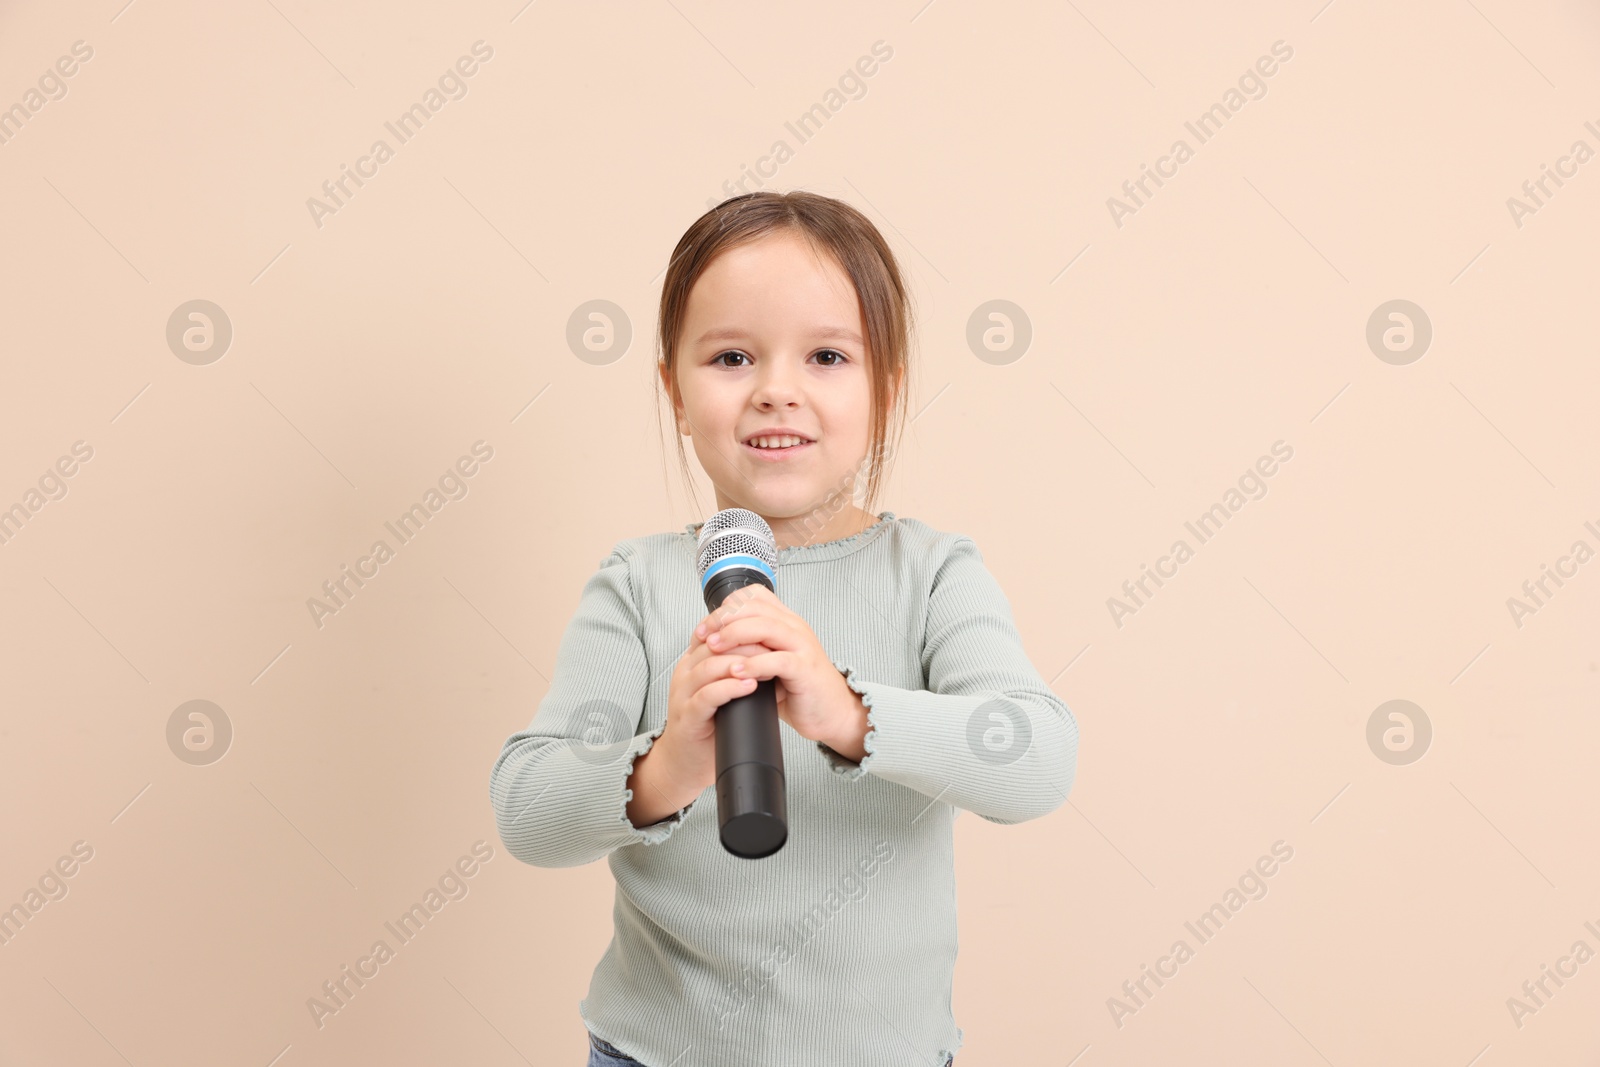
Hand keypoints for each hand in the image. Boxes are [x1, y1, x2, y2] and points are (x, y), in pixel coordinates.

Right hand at [653, 623, 763, 796]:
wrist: (686, 764)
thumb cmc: (709, 726)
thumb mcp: (722, 690)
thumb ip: (737, 671)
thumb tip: (773, 656)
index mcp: (693, 663)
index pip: (713, 631)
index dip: (739, 627)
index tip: (767, 627)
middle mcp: (685, 674)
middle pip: (712, 644)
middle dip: (743, 641)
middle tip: (771, 643)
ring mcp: (683, 695)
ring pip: (708, 667)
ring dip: (739, 662)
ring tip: (764, 662)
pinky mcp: (687, 717)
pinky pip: (706, 696)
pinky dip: (729, 688)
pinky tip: (748, 686)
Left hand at [696, 584, 865, 752]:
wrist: (831, 712)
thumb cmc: (798, 689)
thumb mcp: (771, 661)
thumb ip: (750, 648)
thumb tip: (711, 644)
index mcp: (786, 622)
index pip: (754, 596)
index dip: (726, 606)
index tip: (705, 626)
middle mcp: (795, 628)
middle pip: (756, 607)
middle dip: (723, 618)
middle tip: (703, 636)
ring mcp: (802, 647)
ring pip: (766, 627)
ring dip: (734, 635)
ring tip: (714, 648)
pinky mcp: (805, 670)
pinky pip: (778, 660)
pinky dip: (754, 664)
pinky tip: (736, 671)